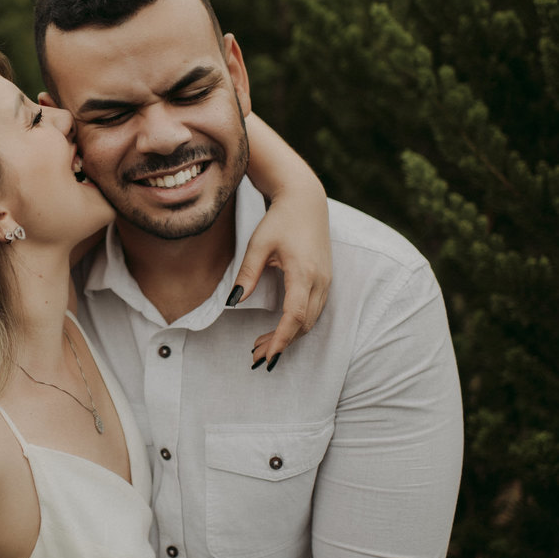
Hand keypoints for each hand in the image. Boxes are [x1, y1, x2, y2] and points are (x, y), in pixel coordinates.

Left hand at [228, 185, 330, 369]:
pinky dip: (298, 324)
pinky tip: (280, 329)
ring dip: (289, 336)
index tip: (267, 356)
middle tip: (256, 357)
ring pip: (311, 320)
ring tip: (262, 346)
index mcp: (303, 273)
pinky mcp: (325, 279)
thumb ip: (247, 274)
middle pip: (304, 324)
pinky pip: (314, 310)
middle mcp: (320, 280)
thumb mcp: (258, 244)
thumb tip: (233, 301)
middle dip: (281, 344)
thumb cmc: (280, 219)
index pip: (295, 317)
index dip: (281, 339)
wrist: (305, 200)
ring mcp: (325, 281)